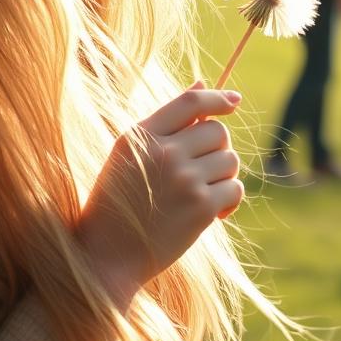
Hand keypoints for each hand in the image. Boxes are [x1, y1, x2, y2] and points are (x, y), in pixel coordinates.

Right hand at [74, 81, 242, 310]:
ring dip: (223, 173)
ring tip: (203, 189)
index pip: (190, 102)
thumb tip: (202, 84)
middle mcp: (164, 152)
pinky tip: (212, 210)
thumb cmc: (117, 200)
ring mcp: (184, 180)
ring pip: (230, 159)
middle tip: (203, 166)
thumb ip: (165, 120)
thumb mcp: (129, 152)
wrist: (106, 256)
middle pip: (216, 131)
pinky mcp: (201, 209)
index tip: (234, 100)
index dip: (217, 97)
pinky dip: (229, 199)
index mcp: (141, 134)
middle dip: (217, 146)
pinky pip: (234, 189)